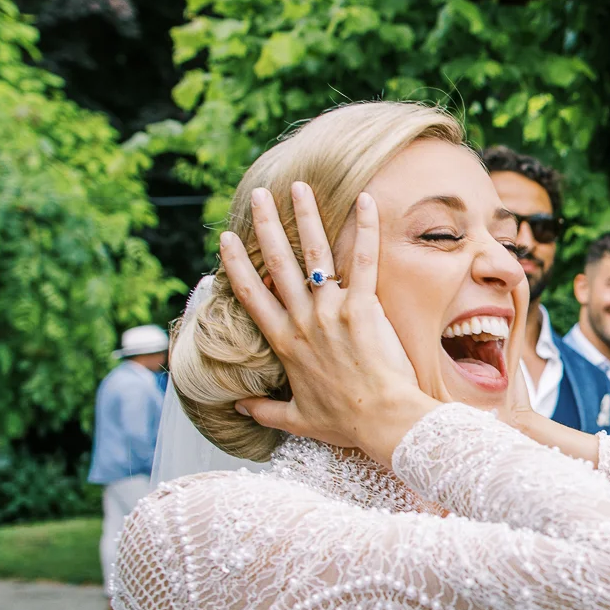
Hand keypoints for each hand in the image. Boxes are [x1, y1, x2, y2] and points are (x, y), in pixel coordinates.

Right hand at [224, 184, 437, 465]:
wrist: (383, 421)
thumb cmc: (345, 422)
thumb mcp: (297, 420)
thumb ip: (266, 411)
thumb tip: (239, 407)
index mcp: (285, 343)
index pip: (251, 295)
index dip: (237, 265)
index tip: (226, 239)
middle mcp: (303, 321)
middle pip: (278, 264)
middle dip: (267, 225)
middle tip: (259, 194)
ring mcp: (332, 312)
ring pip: (314, 255)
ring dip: (306, 217)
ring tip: (299, 187)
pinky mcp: (364, 308)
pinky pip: (363, 261)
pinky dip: (365, 229)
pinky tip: (365, 200)